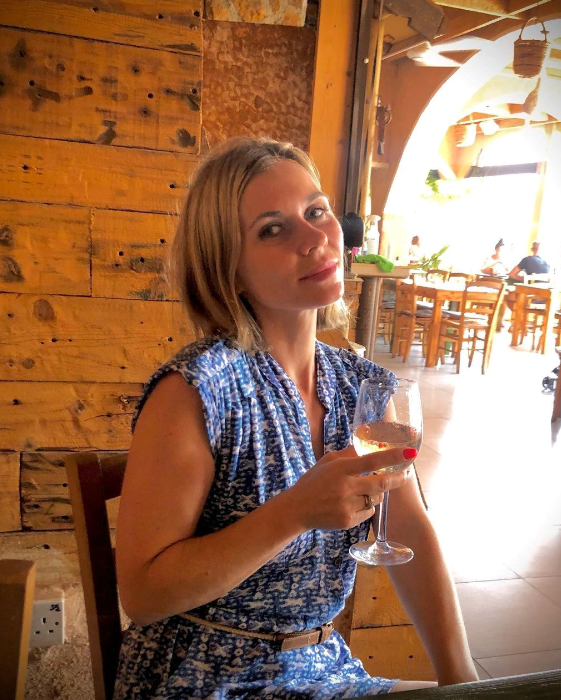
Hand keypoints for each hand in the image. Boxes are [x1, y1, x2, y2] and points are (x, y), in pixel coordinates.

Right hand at [286, 445, 415, 531]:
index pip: (371, 461)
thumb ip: (348, 454)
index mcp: (340, 469)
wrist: (297, 509)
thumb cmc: (313, 482)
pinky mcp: (348, 521)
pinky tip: (354, 503)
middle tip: (406, 474)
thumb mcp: (327, 461)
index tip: (410, 453)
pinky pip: (368, 512)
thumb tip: (368, 446)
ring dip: (377, 493)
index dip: (392, 457)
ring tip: (365, 490)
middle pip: (381, 484)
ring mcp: (347, 506)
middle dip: (397, 479)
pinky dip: (367, 506)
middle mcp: (345, 487)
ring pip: (376, 499)